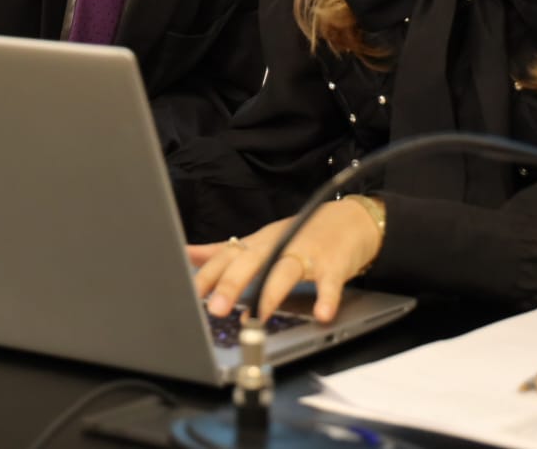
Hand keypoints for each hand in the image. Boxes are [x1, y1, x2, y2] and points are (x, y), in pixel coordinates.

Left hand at [188, 197, 383, 322]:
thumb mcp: (259, 241)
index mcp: (258, 244)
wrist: (350, 219)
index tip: (189, 294)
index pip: (226, 257)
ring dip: (270, 293)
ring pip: (285, 271)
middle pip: (251, 261)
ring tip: (257, 317)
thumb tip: (187, 254)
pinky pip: (329, 282)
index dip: (207, 275)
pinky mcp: (334, 264)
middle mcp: (278, 246)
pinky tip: (322, 313)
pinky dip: (327, 298)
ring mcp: (306, 254)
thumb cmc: (300, 233)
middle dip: (231, 284)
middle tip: (215, 309)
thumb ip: (223, 251)